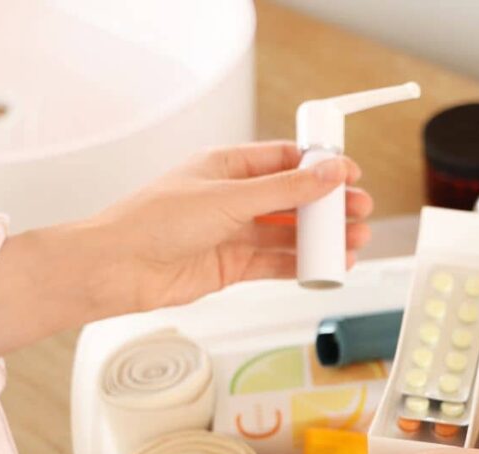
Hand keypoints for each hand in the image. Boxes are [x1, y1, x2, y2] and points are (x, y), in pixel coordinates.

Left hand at [94, 141, 372, 312]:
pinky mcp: (232, 266)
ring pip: (289, 233)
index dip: (321, 167)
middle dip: (328, 206)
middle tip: (360, 212)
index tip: (350, 174)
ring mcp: (233, 233)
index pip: (285, 160)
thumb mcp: (230, 198)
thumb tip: (328, 173)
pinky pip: (276, 263)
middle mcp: (233, 198)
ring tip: (354, 242)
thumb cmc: (155, 222)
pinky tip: (326, 265)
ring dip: (321, 238)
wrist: (118, 269)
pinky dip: (303, 264)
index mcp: (228, 167)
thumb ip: (285, 189)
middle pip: (293, 198)